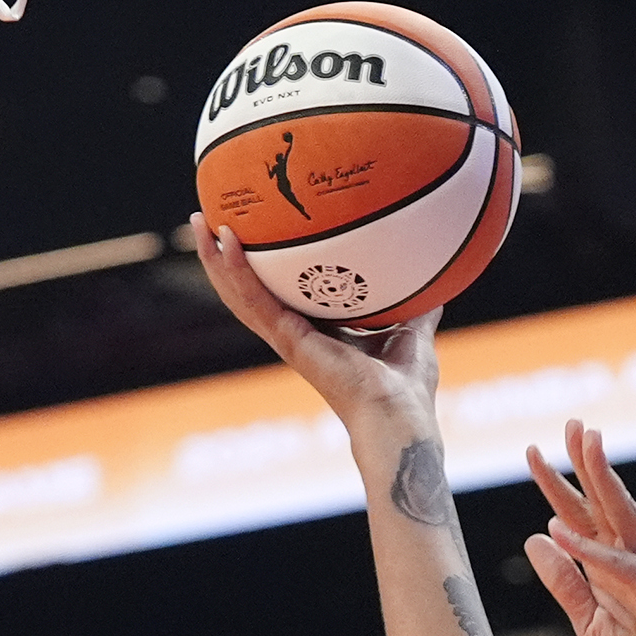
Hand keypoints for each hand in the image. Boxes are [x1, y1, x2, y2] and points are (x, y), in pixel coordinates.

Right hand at [193, 218, 438, 426]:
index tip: (248, 234)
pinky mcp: (288, 341)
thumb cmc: (407, 387)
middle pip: (245, 291)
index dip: (259, 268)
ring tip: (198, 224)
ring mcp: (287, 339)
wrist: (400, 415)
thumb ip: (417, 306)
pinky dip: (237, 271)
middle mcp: (295, 335)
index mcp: (317, 333)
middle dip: (222, 257)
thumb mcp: (413, 331)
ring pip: (237, 294)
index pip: (277, 295)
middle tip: (205, 220)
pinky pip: (255, 300)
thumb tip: (437, 281)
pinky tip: (226, 241)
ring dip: (215, 259)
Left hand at [524, 423, 635, 635]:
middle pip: (605, 502)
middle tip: (571, 422)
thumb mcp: (593, 625)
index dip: (559, 484)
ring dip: (601, 479)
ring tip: (584, 443)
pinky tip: (563, 530)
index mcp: (618, 565)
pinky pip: (620, 568)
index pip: (583, 517)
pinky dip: (590, 550)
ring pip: (622, 517)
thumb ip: (565, 584)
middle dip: (586, 461)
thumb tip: (536, 538)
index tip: (536, 452)